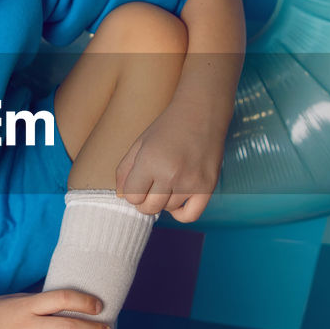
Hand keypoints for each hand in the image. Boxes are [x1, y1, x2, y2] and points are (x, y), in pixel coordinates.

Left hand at [114, 99, 225, 222]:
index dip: (132, 191)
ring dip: (163, 200)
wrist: (201, 112)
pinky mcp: (208, 186)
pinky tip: (177, 199)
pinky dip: (180, 213)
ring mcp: (191, 182)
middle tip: (150, 185)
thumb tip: (122, 197)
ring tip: (167, 181)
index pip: (132, 197)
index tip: (138, 181)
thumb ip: (125, 171)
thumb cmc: (167, 127)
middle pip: (148, 208)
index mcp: (150, 162)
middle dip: (144, 200)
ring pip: (168, 209)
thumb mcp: (139, 144)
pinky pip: (190, 216)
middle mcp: (171, 174)